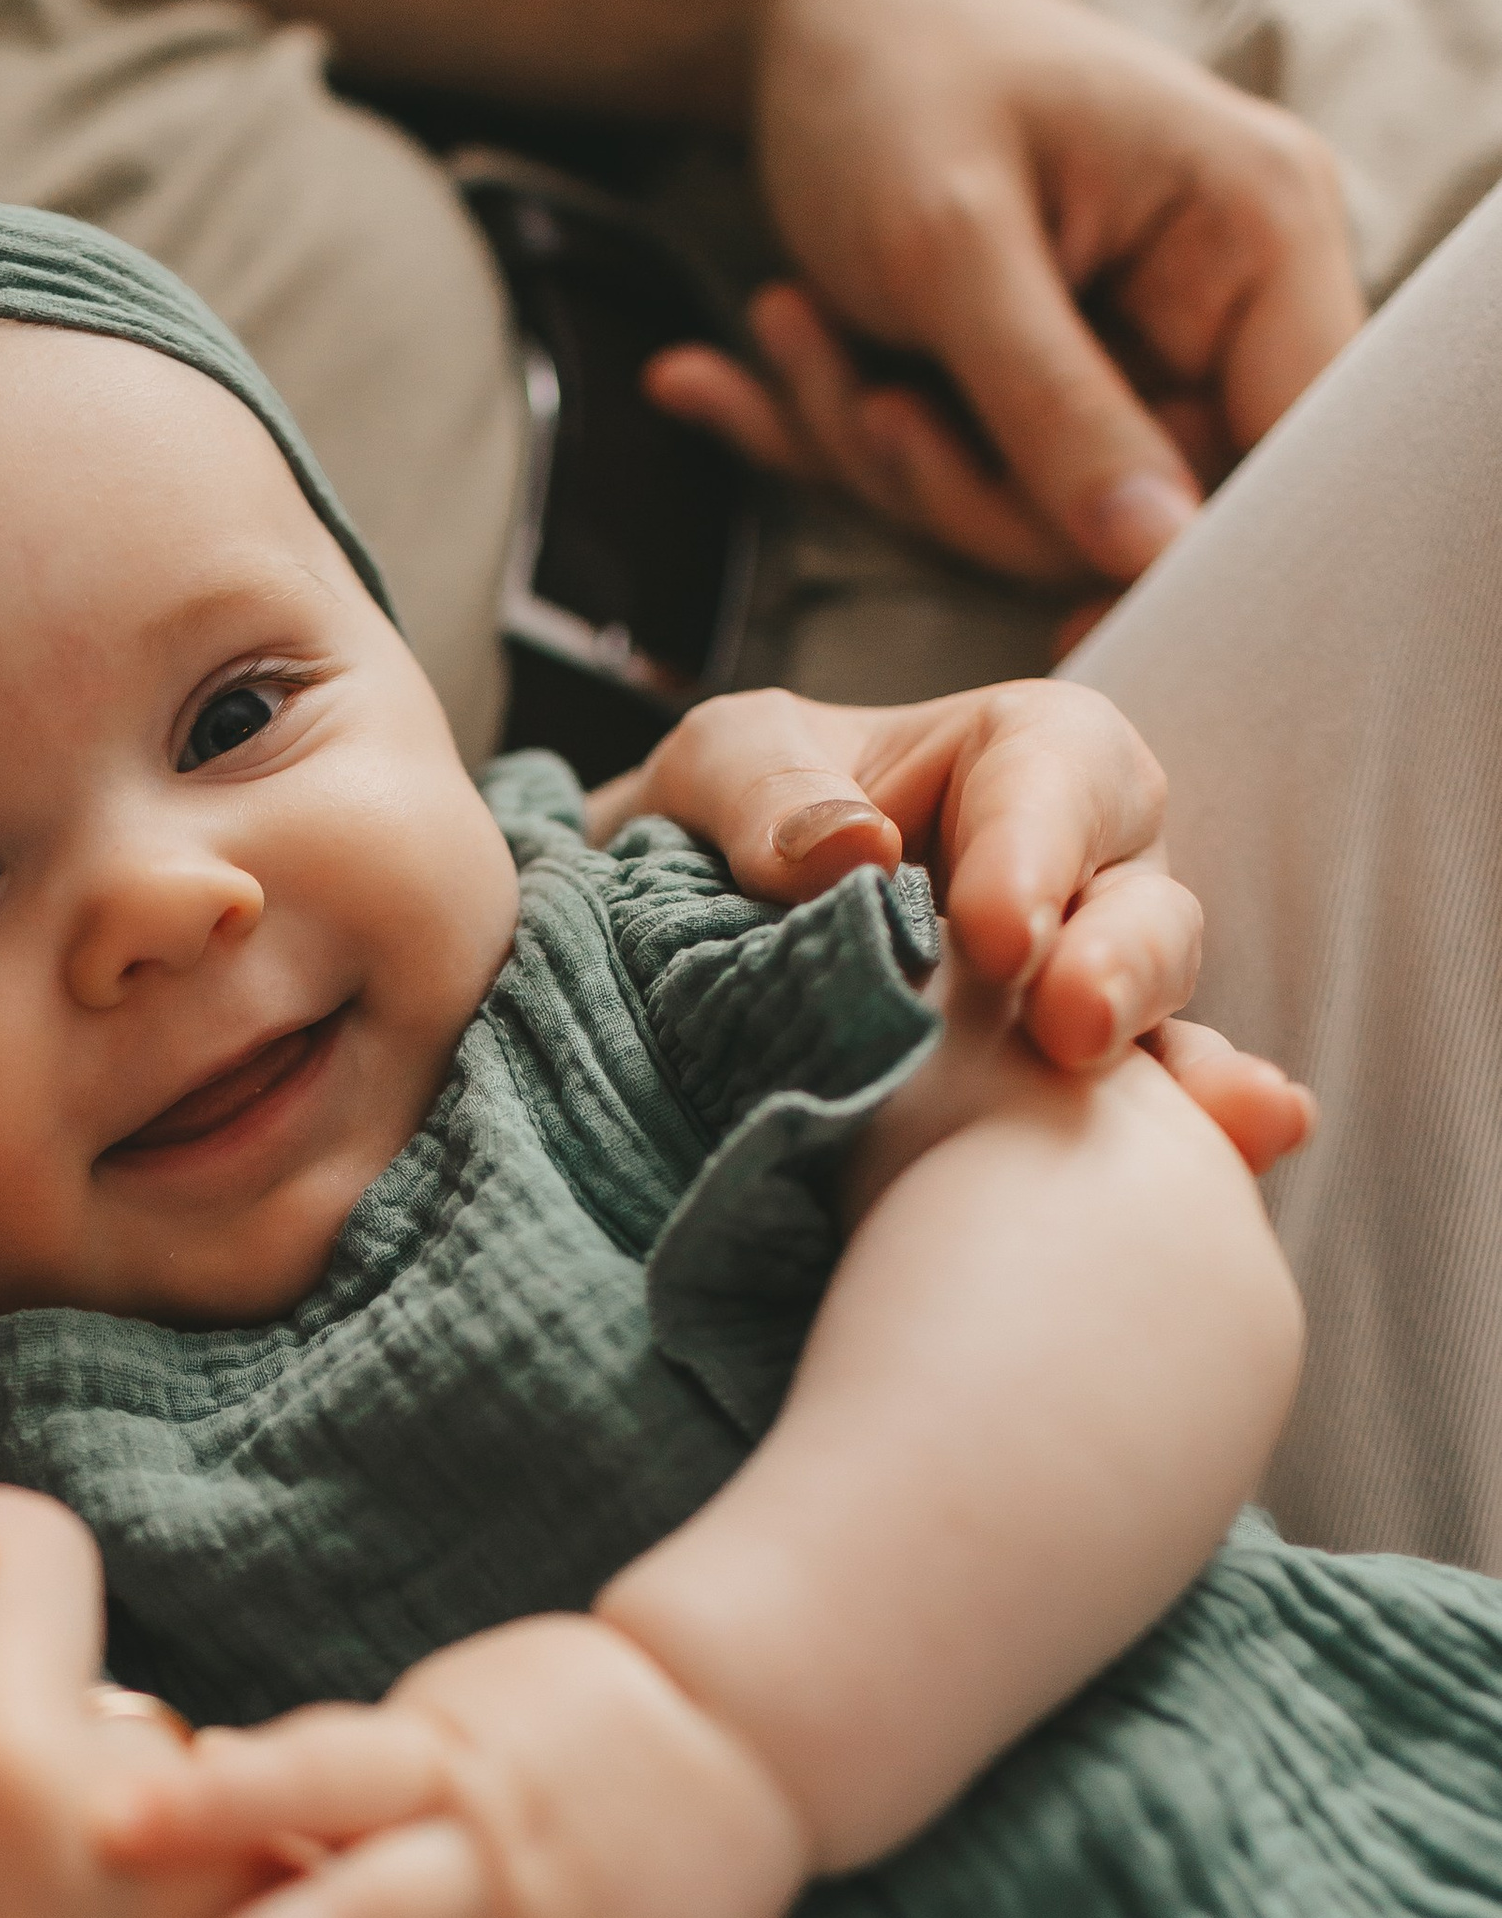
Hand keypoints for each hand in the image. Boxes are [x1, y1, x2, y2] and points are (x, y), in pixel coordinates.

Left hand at [586, 680, 1314, 1171]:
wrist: (678, 945)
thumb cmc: (731, 823)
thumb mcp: (718, 766)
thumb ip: (764, 786)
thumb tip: (845, 852)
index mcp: (1021, 758)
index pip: (1058, 779)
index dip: (1037, 850)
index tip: (995, 932)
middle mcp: (1086, 872)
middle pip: (1141, 905)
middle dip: (1119, 965)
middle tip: (1071, 1029)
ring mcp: (1087, 993)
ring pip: (1157, 1022)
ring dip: (1170, 1071)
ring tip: (1181, 1127)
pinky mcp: (1062, 1100)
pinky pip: (1147, 1119)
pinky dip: (1193, 1138)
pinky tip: (1239, 1159)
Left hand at [653, 0, 1359, 587]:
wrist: (801, 11)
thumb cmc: (892, 77)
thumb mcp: (955, 248)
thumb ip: (1058, 407)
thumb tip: (1158, 555)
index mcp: (1256, 233)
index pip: (1293, 455)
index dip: (1195, 555)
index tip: (1067, 611)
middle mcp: (1215, 301)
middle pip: (1138, 512)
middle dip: (962, 486)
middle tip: (861, 401)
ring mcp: (1123, 351)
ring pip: (1024, 511)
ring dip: (877, 454)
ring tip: (792, 324)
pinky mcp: (1033, 385)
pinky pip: (951, 475)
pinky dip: (839, 435)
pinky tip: (735, 368)